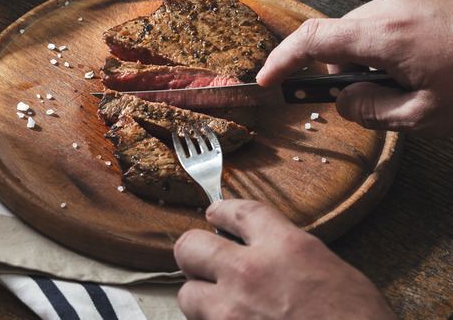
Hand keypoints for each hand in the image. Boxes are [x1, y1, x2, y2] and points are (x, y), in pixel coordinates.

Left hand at [173, 200, 395, 319]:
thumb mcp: (332, 272)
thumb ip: (290, 255)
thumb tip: (268, 254)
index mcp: (286, 247)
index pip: (239, 212)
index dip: (222, 211)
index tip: (215, 213)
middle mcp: (251, 273)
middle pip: (191, 246)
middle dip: (195, 253)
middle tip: (204, 261)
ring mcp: (232, 311)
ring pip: (187, 294)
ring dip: (201, 298)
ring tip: (221, 305)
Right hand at [256, 0, 452, 137]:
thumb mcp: (427, 115)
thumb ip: (372, 110)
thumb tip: (343, 101)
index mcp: (388, 33)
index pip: (313, 40)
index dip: (283, 60)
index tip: (268, 78)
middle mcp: (395, 2)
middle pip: (341, 35)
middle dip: (345, 67)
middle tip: (375, 95)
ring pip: (367, 25)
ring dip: (374, 52)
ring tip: (415, 75)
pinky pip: (393, 14)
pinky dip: (395, 38)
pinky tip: (427, 56)